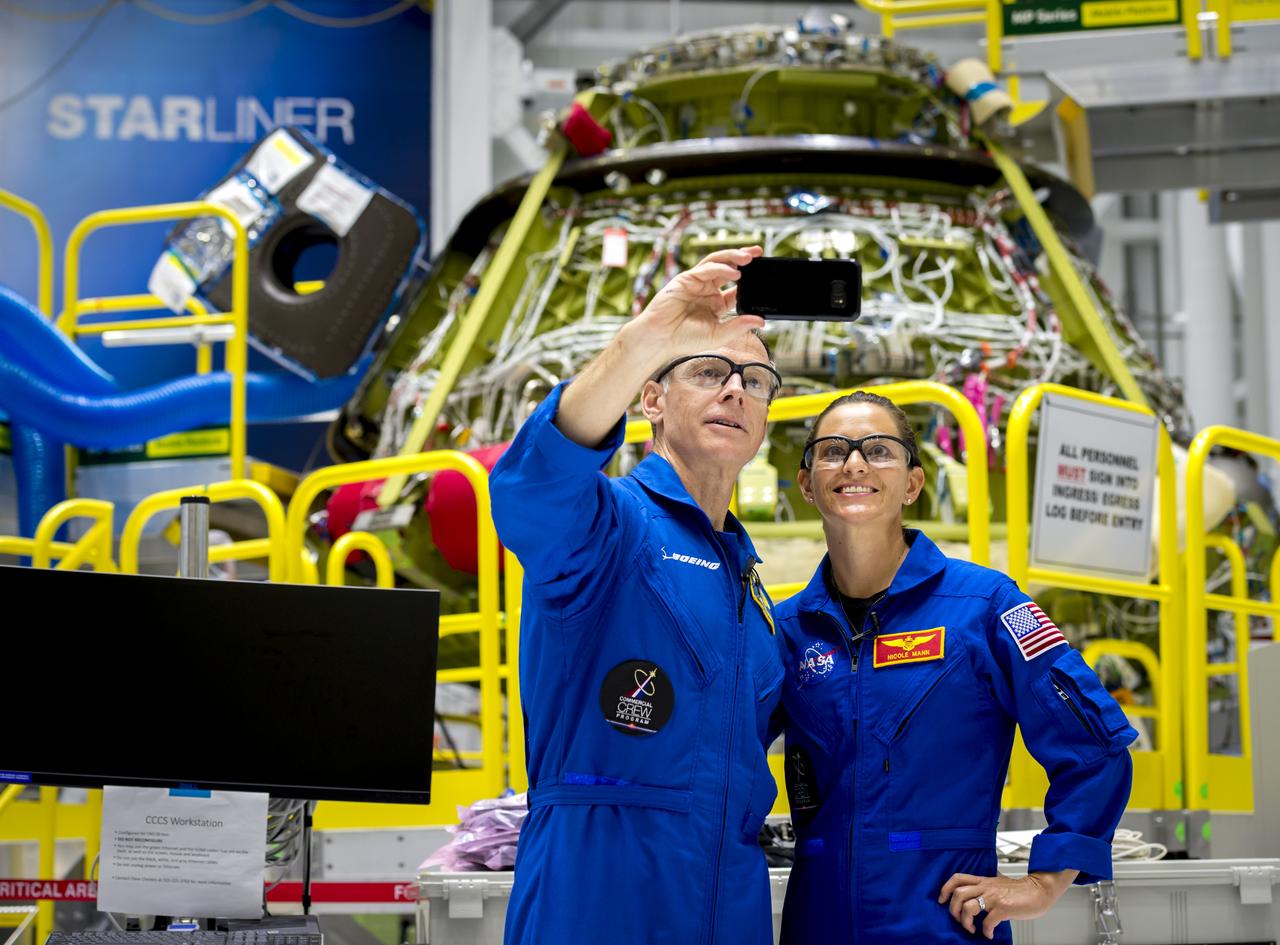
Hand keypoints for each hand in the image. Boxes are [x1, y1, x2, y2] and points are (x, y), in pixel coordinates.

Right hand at [624, 246, 763, 363]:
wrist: (660, 338)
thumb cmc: (684, 339)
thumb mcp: (719, 334)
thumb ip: (739, 326)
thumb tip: (762, 320)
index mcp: (716, 304)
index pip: (738, 288)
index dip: (751, 281)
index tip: (765, 276)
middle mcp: (707, 291)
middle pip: (729, 268)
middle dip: (744, 259)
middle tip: (759, 252)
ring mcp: (697, 283)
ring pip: (718, 263)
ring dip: (733, 257)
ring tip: (749, 256)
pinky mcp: (686, 279)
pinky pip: (706, 269)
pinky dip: (720, 268)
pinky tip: (734, 272)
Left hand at [938, 869, 1077, 938]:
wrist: (1039, 890)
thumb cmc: (1020, 890)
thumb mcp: (997, 884)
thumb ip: (985, 888)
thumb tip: (975, 898)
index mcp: (983, 881)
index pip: (957, 878)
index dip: (945, 888)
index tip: (942, 900)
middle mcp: (986, 887)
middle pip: (958, 893)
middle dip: (953, 909)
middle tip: (959, 919)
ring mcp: (994, 897)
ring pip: (968, 907)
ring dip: (966, 921)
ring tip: (972, 928)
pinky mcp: (1003, 908)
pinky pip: (987, 921)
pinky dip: (985, 931)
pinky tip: (989, 934)